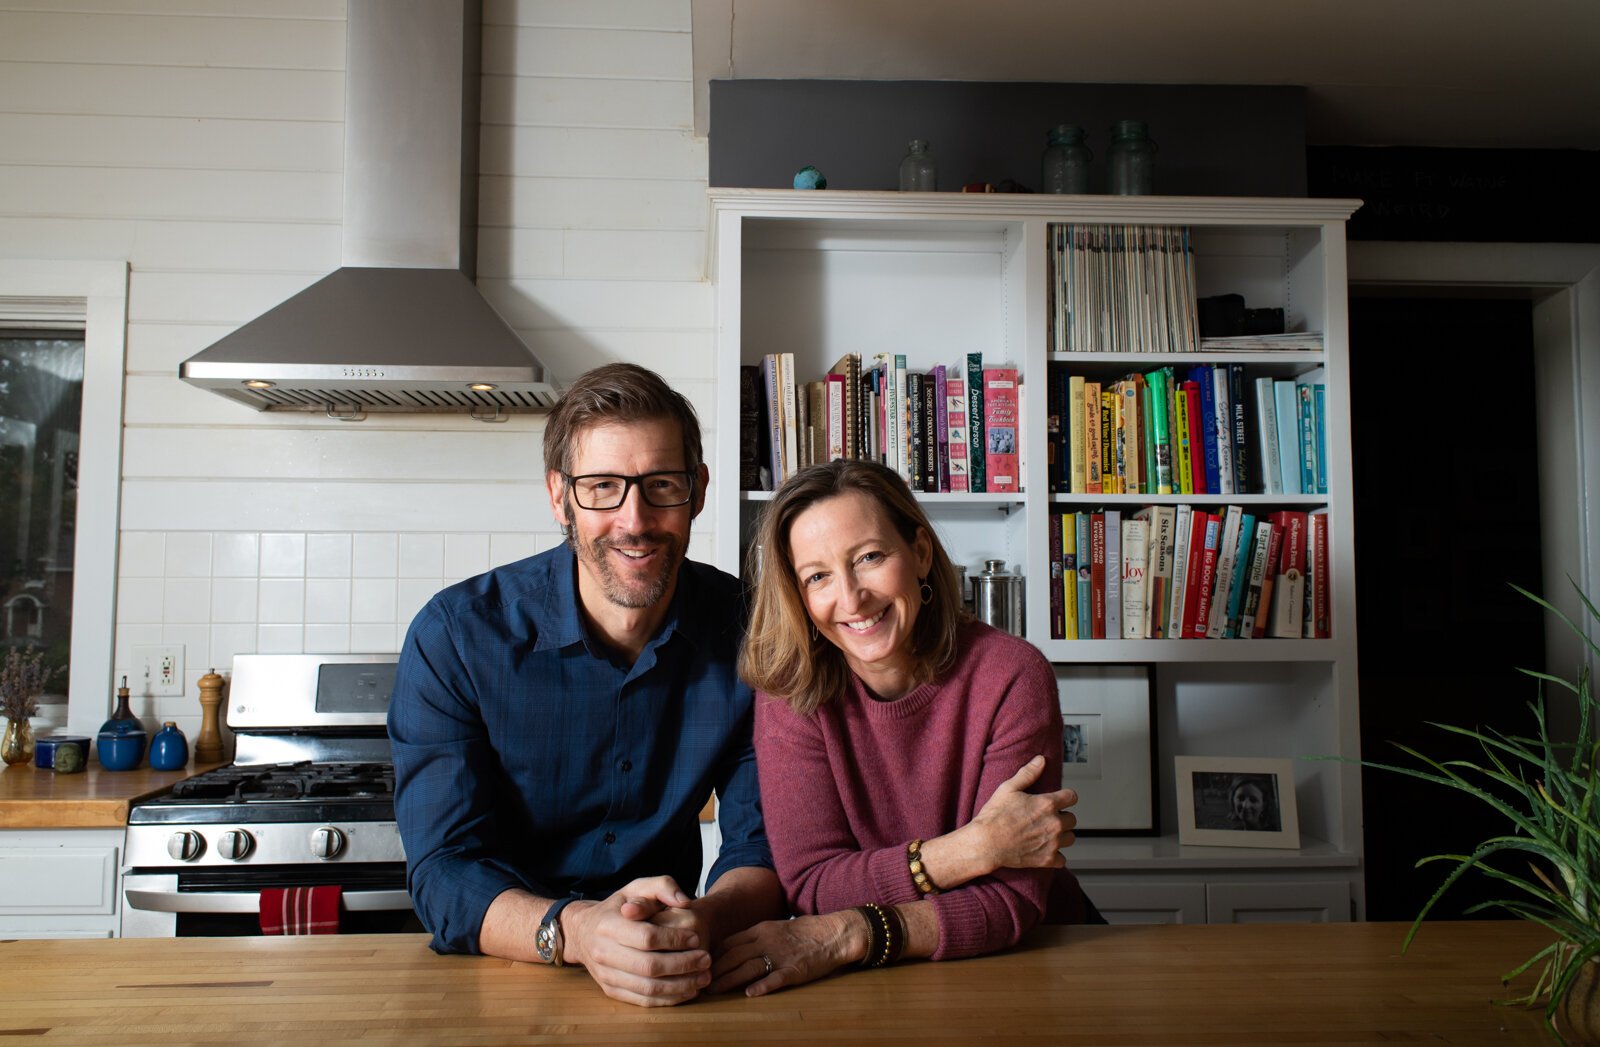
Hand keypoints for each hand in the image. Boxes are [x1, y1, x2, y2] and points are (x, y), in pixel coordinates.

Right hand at [560, 876, 710, 1006]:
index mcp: (608, 925)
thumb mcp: (637, 888)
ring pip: (648, 988)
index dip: (675, 939)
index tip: (697, 938)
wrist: (584, 932)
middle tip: (706, 960)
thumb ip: (662, 886)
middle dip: (683, 965)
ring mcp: (605, 975)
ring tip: (703, 977)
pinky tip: (688, 990)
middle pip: (649, 966)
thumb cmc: (618, 907)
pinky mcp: (611, 991)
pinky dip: (669, 999)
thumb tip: (684, 901)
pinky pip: (643, 1001)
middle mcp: (603, 952)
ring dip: (680, 986)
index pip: (647, 937)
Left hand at [707, 912, 862, 996]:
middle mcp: (767, 941)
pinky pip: (776, 978)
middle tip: (702, 983)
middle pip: (734, 956)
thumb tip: (734, 949)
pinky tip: (750, 994)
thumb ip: (755, 937)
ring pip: (748, 967)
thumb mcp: (776, 928)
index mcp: (761, 930)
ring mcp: (781, 955)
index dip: (714, 955)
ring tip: (715, 991)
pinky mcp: (795, 969)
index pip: (730, 943)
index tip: (703, 966)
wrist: (832, 933)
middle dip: (715, 970)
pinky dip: (762, 986)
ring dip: (729, 980)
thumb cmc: (804, 932)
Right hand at [968, 755, 1077, 870]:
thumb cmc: (995, 816)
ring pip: (1070, 838)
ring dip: (1062, 835)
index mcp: (1048, 804)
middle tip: (1048, 818)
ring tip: (1048, 834)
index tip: (1060, 800)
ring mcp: (1052, 843)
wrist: (986, 843)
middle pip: (1073, 819)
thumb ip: (1028, 773)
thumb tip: (1041, 760)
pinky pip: (1063, 860)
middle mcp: (1055, 824)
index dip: (1065, 797)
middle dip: (1063, 817)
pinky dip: (1056, 856)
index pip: (1072, 797)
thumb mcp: (1008, 788)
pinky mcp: (1047, 860)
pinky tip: (1045, 850)